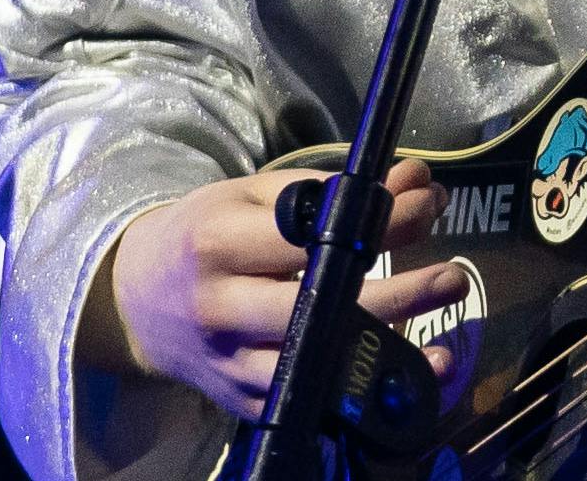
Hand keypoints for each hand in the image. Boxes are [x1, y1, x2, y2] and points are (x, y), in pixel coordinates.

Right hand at [90, 157, 470, 419]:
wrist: (134, 301)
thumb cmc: (203, 235)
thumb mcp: (251, 196)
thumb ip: (331, 190)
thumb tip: (416, 182)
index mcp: (220, 244)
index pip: (313, 234)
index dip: (377, 223)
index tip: (426, 207)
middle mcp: (222, 308)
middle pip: (317, 308)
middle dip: (394, 296)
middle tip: (452, 278)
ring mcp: (231, 363)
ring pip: (315, 366)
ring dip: (386, 356)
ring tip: (445, 342)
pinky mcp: (242, 403)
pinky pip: (308, 403)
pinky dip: (357, 395)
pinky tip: (403, 384)